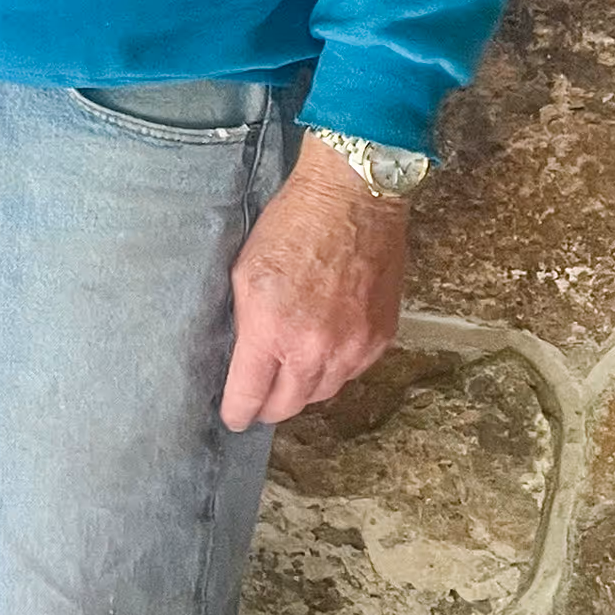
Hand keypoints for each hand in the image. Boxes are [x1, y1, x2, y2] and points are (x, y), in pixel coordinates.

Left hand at [218, 137, 406, 431]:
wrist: (353, 197)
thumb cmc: (291, 225)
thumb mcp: (245, 273)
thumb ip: (245, 324)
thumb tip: (244, 360)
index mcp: (271, 331)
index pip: (249, 396)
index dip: (237, 411)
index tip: (233, 417)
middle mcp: (314, 349)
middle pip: (289, 405)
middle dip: (270, 406)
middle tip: (260, 400)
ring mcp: (353, 347)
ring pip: (323, 392)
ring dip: (304, 388)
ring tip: (291, 376)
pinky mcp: (380, 337)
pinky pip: (353, 372)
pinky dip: (336, 369)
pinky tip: (324, 352)